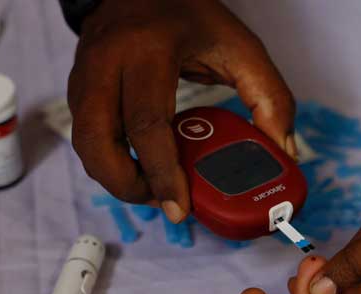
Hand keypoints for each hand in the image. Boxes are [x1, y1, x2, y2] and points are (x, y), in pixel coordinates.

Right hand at [68, 0, 294, 222]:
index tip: (182, 207)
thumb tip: (283, 150)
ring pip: (85, 146)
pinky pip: (85, 136)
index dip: (163, 174)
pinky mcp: (77, 87)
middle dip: (129, 185)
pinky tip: (140, 168)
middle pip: (99, 142)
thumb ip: (271, 96)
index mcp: (149, 50)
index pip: (147, 124)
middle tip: (165, 203)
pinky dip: (110, 162)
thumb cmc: (190, 15)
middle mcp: (108, 62)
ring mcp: (85, 74)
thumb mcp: (241, 46)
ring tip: (155, 189)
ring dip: (116, 179)